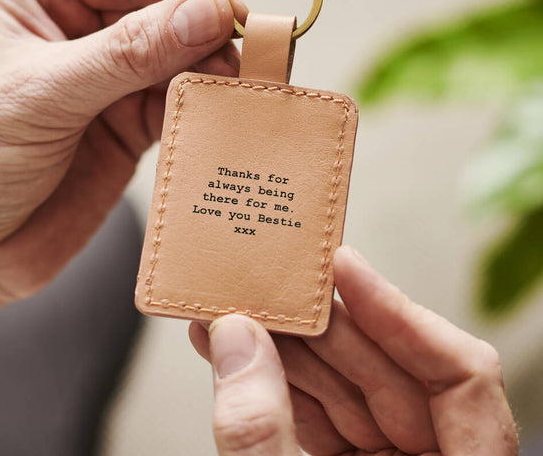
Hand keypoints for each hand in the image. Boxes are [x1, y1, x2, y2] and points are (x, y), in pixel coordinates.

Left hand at [0, 0, 237, 341]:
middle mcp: (83, 28)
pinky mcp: (133, 124)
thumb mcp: (43, 93)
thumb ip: (128, 54)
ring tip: (247, 85)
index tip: (229, 8)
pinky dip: (207, 109)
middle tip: (255, 51)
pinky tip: (226, 113)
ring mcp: (113, 79)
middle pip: (166, 11)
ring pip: (182, 60)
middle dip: (209, 30)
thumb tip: (208, 12)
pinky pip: (182, 106)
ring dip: (215, 71)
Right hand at [190, 246, 517, 454]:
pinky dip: (276, 388)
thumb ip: (262, 434)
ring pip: (346, 392)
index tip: (343, 263)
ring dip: (285, 352)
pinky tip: (237, 356)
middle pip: (389, 370)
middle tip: (271, 282)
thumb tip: (235, 340)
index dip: (398, 309)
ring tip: (237, 314)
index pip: (461, 371)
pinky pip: (320, 420)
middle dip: (319, 326)